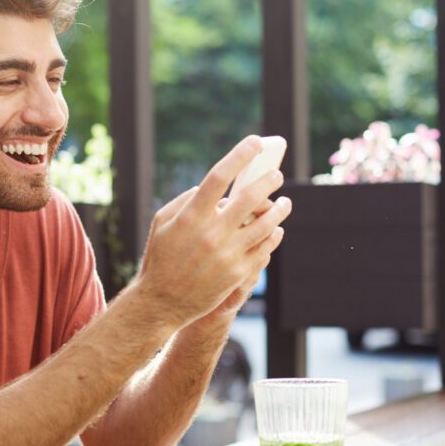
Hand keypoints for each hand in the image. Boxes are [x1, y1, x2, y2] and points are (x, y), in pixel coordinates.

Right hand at [132, 136, 290, 329]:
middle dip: (269, 181)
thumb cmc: (160, 258)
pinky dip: (273, 235)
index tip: (255, 143)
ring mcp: (227, 255)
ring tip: (284, 202)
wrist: (161, 302)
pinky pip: (265, 248)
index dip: (240, 156)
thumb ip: (185, 199)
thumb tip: (211, 187)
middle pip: (250, 198)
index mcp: (190, 216)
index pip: (220, 177)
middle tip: (277, 175)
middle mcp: (211, 233)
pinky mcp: (238, 273)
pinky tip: (276, 228)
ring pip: (265, 224)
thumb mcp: (161, 223)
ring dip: (279, 209)